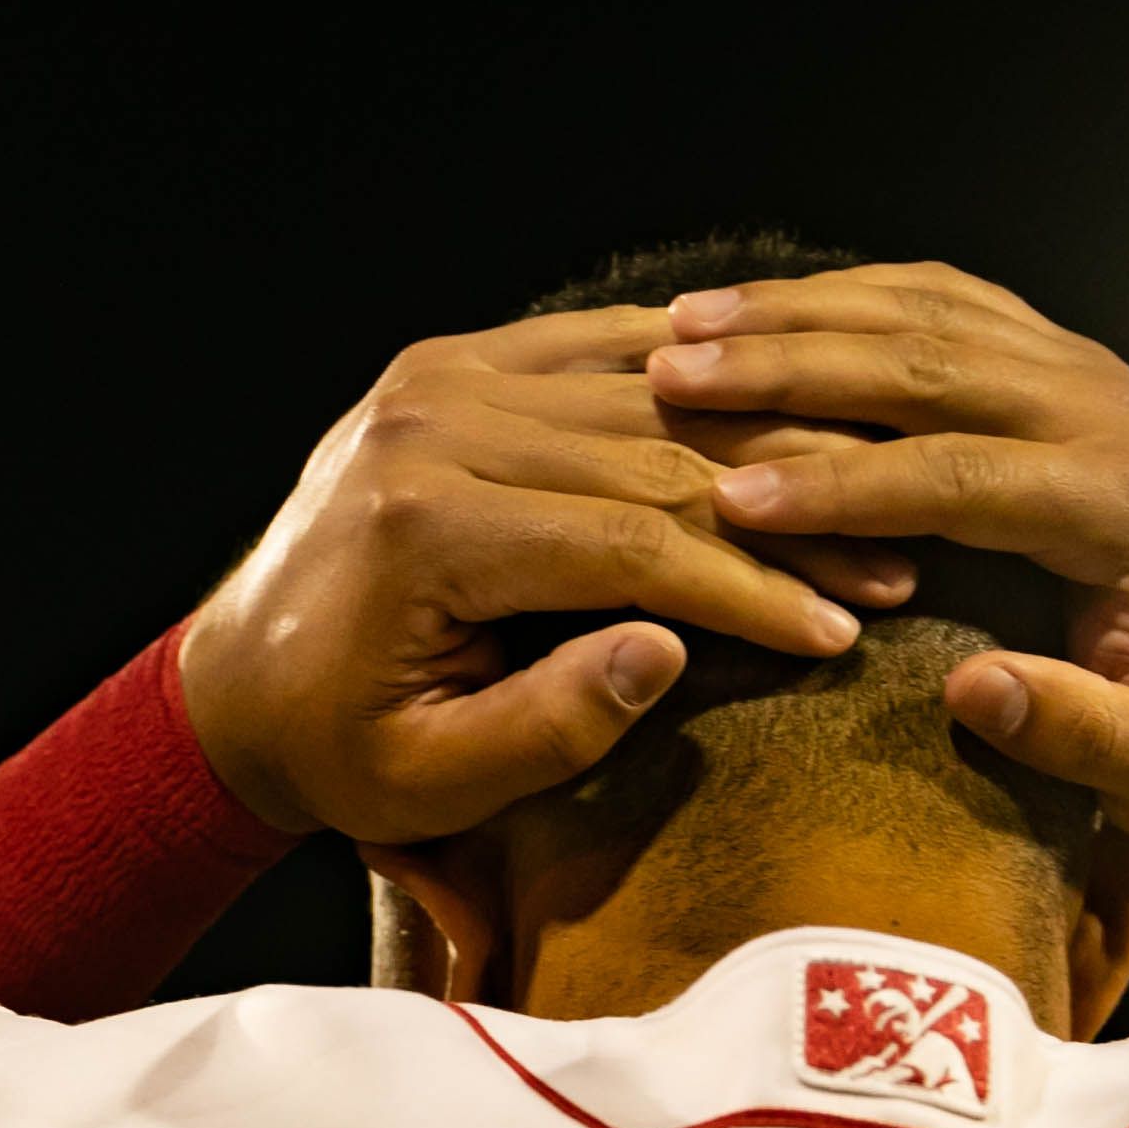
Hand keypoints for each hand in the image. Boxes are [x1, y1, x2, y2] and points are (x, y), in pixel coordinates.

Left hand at [181, 307, 902, 843]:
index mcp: (426, 526)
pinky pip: (596, 346)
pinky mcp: (449, 363)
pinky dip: (691, 376)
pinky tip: (780, 403)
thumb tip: (669, 649)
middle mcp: (430, 425)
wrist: (237, 686)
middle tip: (891, 567)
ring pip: (641, 392)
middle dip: (782, 518)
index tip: (845, 632)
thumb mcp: (432, 781)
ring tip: (862, 496)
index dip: (749, 591)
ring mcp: (437, 378)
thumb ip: (550, 725)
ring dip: (759, 444)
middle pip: (651, 454)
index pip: (630, 543)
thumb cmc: (340, 751)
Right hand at [644, 264, 1128, 837]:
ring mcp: (1086, 373)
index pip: (959, 476)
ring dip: (801, 314)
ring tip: (682, 327)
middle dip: (789, 367)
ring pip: (929, 312)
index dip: (839, 487)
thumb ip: (1077, 734)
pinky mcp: (1064, 363)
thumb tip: (972, 691)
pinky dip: (851, 296)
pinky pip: (947, 303)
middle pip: (929, 365)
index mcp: (1122, 508)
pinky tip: (763, 310)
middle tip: (671, 374)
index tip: (729, 498)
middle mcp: (1105, 414)